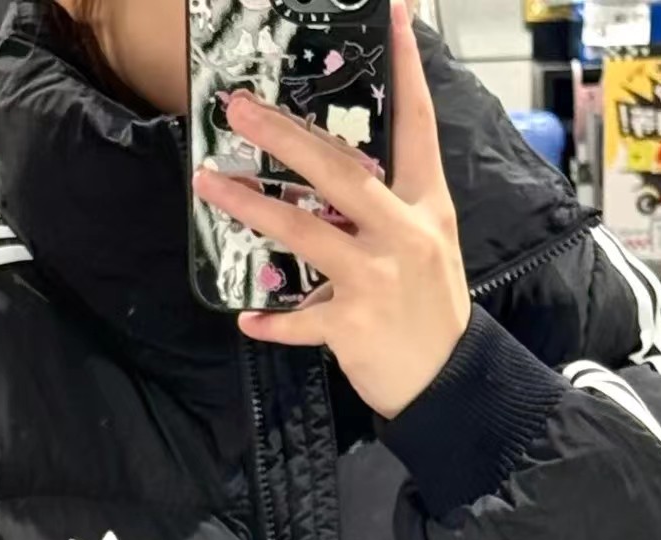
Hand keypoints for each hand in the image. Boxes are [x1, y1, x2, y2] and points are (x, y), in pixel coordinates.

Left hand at [191, 0, 470, 418]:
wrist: (451, 381)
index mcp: (426, 207)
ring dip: (251, 206)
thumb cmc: (432, 310)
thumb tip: (333, 178)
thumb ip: (387, 208)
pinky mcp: (352, 325)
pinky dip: (272, 321)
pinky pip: (299, 319)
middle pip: (338, 171)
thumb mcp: (428, 244)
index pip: (417, 126)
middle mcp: (402, 234)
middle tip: (240, 108)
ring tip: (209, 183)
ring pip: (304, 232)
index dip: (405, 72)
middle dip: (285, 136)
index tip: (394, 18)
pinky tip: (247, 317)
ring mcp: (376, 280)